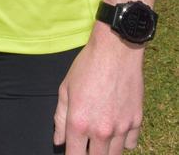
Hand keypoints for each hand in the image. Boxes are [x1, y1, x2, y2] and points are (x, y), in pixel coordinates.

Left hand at [53, 23, 144, 153]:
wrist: (115, 50)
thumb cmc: (87, 66)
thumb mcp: (65, 88)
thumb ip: (60, 118)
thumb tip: (58, 140)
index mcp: (79, 123)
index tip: (73, 150)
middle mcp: (101, 130)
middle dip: (90, 153)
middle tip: (87, 141)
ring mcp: (121, 128)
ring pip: (114, 154)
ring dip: (106, 148)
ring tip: (100, 133)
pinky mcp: (136, 121)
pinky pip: (130, 144)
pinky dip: (123, 140)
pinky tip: (117, 127)